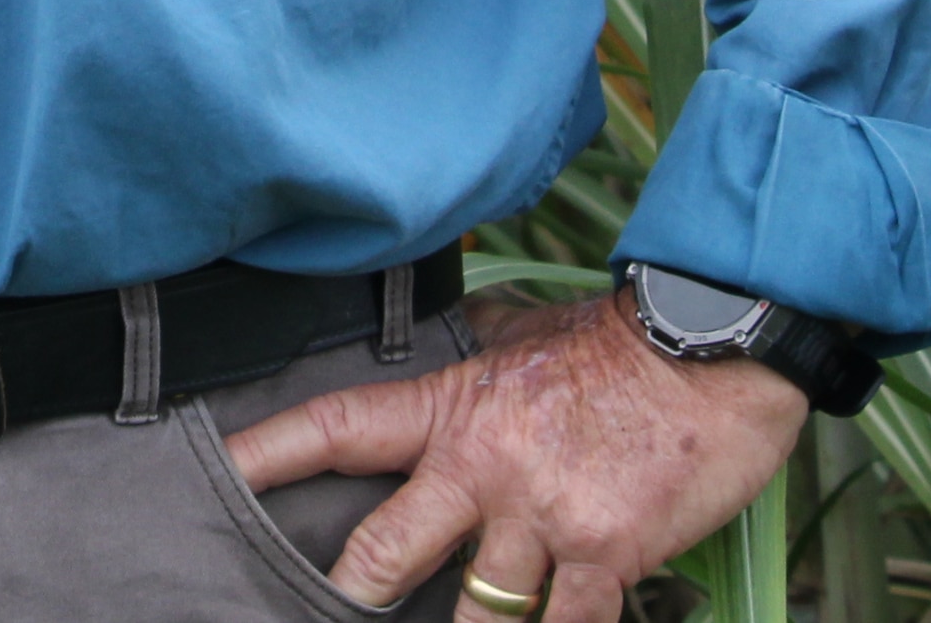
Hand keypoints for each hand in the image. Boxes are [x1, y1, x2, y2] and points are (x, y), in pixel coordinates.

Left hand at [219, 294, 809, 616]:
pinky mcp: (604, 554)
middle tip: (325, 613)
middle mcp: (484, 466)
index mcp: (454, 408)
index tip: (215, 474)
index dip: (269, 454)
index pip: (338, 427)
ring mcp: (543, 517)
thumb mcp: (524, 335)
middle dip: (350, 597)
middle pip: (384, 554)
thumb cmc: (617, 345)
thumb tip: (444, 343)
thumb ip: (472, 354)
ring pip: (473, 614)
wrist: (715, 348)